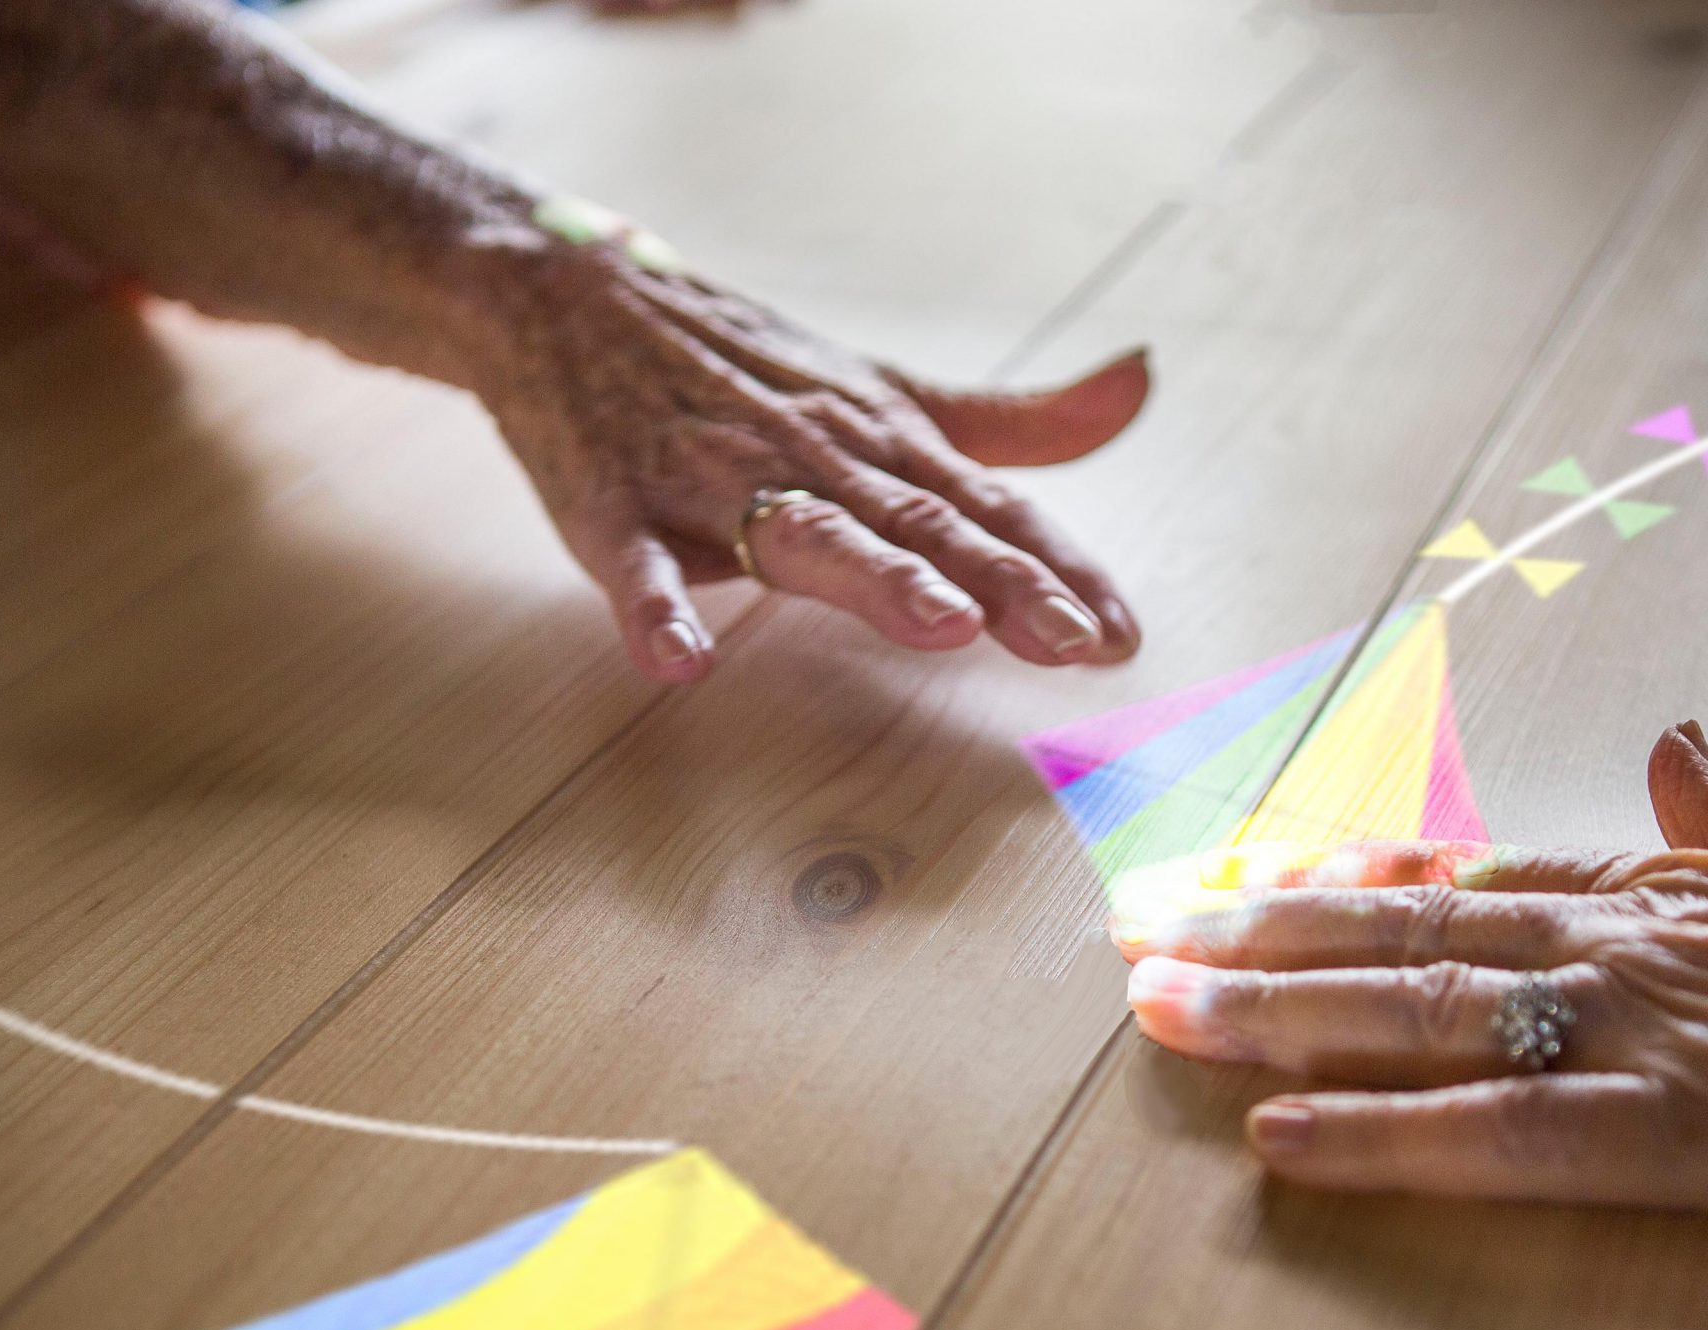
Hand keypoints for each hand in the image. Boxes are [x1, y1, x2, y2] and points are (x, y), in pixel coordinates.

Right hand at [471, 236, 1147, 682]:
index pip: (991, 509)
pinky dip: (657, 606)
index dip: (1062, 571)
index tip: (1125, 636)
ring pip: (806, 531)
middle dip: (1003, 583)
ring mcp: (713, 479)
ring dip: (876, 576)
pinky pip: (636, 561)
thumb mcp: (889, 392)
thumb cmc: (750, 367)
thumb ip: (1012, 422)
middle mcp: (815, 457)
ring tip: (943, 622)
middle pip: (922, 524)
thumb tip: (1138, 387)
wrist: (570, 294)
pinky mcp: (615, 503)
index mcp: (883, 442)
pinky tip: (681, 657)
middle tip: (1072, 640)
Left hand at [1117, 723, 1707, 1277]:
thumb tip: (1683, 753)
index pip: (1472, 869)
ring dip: (1276, 1009)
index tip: (1231, 866)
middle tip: (1132, 927)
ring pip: (1426, 1011)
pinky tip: (1280, 1137)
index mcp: (1686, 881)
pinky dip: (1384, 1138)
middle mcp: (1646, 936)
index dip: (1336, 871)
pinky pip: (1510, 1138)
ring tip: (1154, 1002)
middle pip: (1413, 926)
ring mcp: (1664, 1032)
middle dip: (1259, 930)